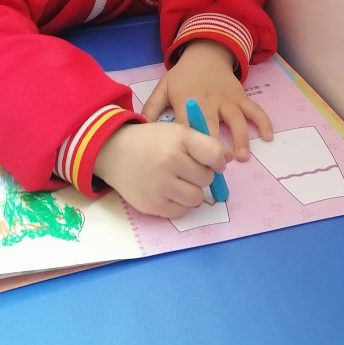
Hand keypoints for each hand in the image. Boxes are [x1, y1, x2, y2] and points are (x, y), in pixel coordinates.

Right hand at [93, 121, 230, 218]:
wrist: (112, 151)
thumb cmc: (151, 141)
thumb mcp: (176, 132)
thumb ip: (205, 144)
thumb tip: (230, 158)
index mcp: (179, 138)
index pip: (215, 155)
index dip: (218, 161)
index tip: (212, 162)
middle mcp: (169, 161)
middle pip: (207, 179)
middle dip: (200, 175)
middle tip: (184, 169)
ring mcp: (159, 184)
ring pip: (197, 198)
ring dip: (191, 192)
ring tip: (176, 182)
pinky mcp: (152, 204)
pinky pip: (181, 212)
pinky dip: (178, 204)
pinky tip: (166, 191)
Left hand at [143, 40, 272, 160]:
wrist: (205, 53)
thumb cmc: (183, 76)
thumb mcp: (163, 88)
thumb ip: (151, 108)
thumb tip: (138, 128)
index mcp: (187, 101)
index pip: (187, 126)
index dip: (189, 145)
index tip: (191, 165)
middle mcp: (208, 101)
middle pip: (212, 126)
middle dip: (215, 147)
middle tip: (217, 168)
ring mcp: (227, 99)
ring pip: (236, 120)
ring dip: (241, 138)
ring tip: (242, 157)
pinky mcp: (241, 97)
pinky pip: (255, 110)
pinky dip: (263, 122)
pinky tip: (268, 137)